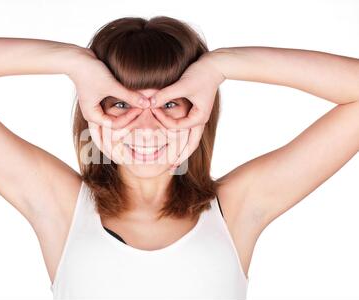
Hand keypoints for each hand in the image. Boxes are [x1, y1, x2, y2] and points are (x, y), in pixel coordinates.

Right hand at [67, 47, 149, 128]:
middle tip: (145, 106)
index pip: (115, 125)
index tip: (140, 108)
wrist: (77, 58)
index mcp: (93, 115)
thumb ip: (129, 96)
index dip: (128, 118)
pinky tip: (135, 96)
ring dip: (129, 108)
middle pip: (117, 120)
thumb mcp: (111, 85)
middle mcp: (94, 113)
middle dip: (130, 115)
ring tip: (142, 101)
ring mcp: (97, 105)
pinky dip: (124, 101)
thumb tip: (147, 104)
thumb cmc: (89, 72)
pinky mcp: (101, 97)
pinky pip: (115, 104)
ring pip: (117, 112)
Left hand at [149, 51, 225, 168]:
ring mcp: (199, 117)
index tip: (152, 111)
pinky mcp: (197, 112)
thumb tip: (149, 103)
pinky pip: (189, 130)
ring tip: (174, 161)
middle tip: (170, 169)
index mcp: (198, 117)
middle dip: (180, 157)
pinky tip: (175, 141)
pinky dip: (182, 138)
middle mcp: (200, 120)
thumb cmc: (200, 74)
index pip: (177, 127)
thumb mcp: (183, 84)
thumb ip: (165, 94)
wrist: (215, 65)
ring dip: (182, 150)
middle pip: (190, 145)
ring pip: (191, 140)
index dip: (163, 121)